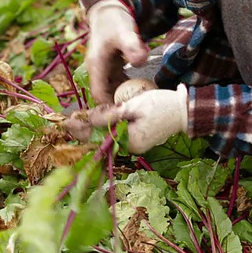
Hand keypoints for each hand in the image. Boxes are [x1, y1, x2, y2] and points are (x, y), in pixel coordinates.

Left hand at [63, 84, 188, 153]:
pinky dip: (103, 129)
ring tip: (75, 123)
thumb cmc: (162, 105)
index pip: (98, 136)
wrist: (185, 111)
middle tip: (66, 123)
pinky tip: (93, 122)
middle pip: (100, 140)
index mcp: (129, 140)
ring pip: (106, 139)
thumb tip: (89, 120)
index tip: (66, 122)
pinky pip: (115, 136)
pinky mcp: (136, 140)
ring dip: (91, 130)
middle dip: (82, 131)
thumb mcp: (133, 106)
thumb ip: (110, 115)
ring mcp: (133, 145)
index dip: (80, 129)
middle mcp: (130, 147)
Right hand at [86, 0, 148, 104]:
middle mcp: (96, 71)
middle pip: (104, 96)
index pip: (98, 94)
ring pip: (110, 91)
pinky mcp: (110, 69)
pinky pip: (117, 84)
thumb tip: (140, 61)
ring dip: (123, 98)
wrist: (109, 13)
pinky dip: (126, 90)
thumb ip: (132, 46)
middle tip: (138, 113)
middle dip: (118, 105)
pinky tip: (140, 92)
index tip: (126, 113)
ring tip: (140, 106)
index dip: (109, 106)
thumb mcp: (124, 32)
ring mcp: (103, 71)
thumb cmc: (115, 22)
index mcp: (96, 66)